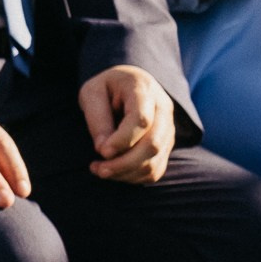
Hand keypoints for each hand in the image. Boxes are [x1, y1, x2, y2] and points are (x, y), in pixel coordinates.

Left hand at [78, 63, 175, 183]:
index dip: (122, 140)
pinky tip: (114, 172)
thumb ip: (97, 118)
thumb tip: (104, 150)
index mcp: (144, 89)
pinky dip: (134, 177)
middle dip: (124, 163)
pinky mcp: (166, 145)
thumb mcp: (92, 93)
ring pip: (155, 161)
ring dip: (126, 173)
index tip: (101, 151)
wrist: (127, 85)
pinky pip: (155, 170)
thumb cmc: (106, 88)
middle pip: (153, 144)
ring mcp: (168, 129)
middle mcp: (163, 109)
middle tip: (98, 169)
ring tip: (101, 171)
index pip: (141, 120)